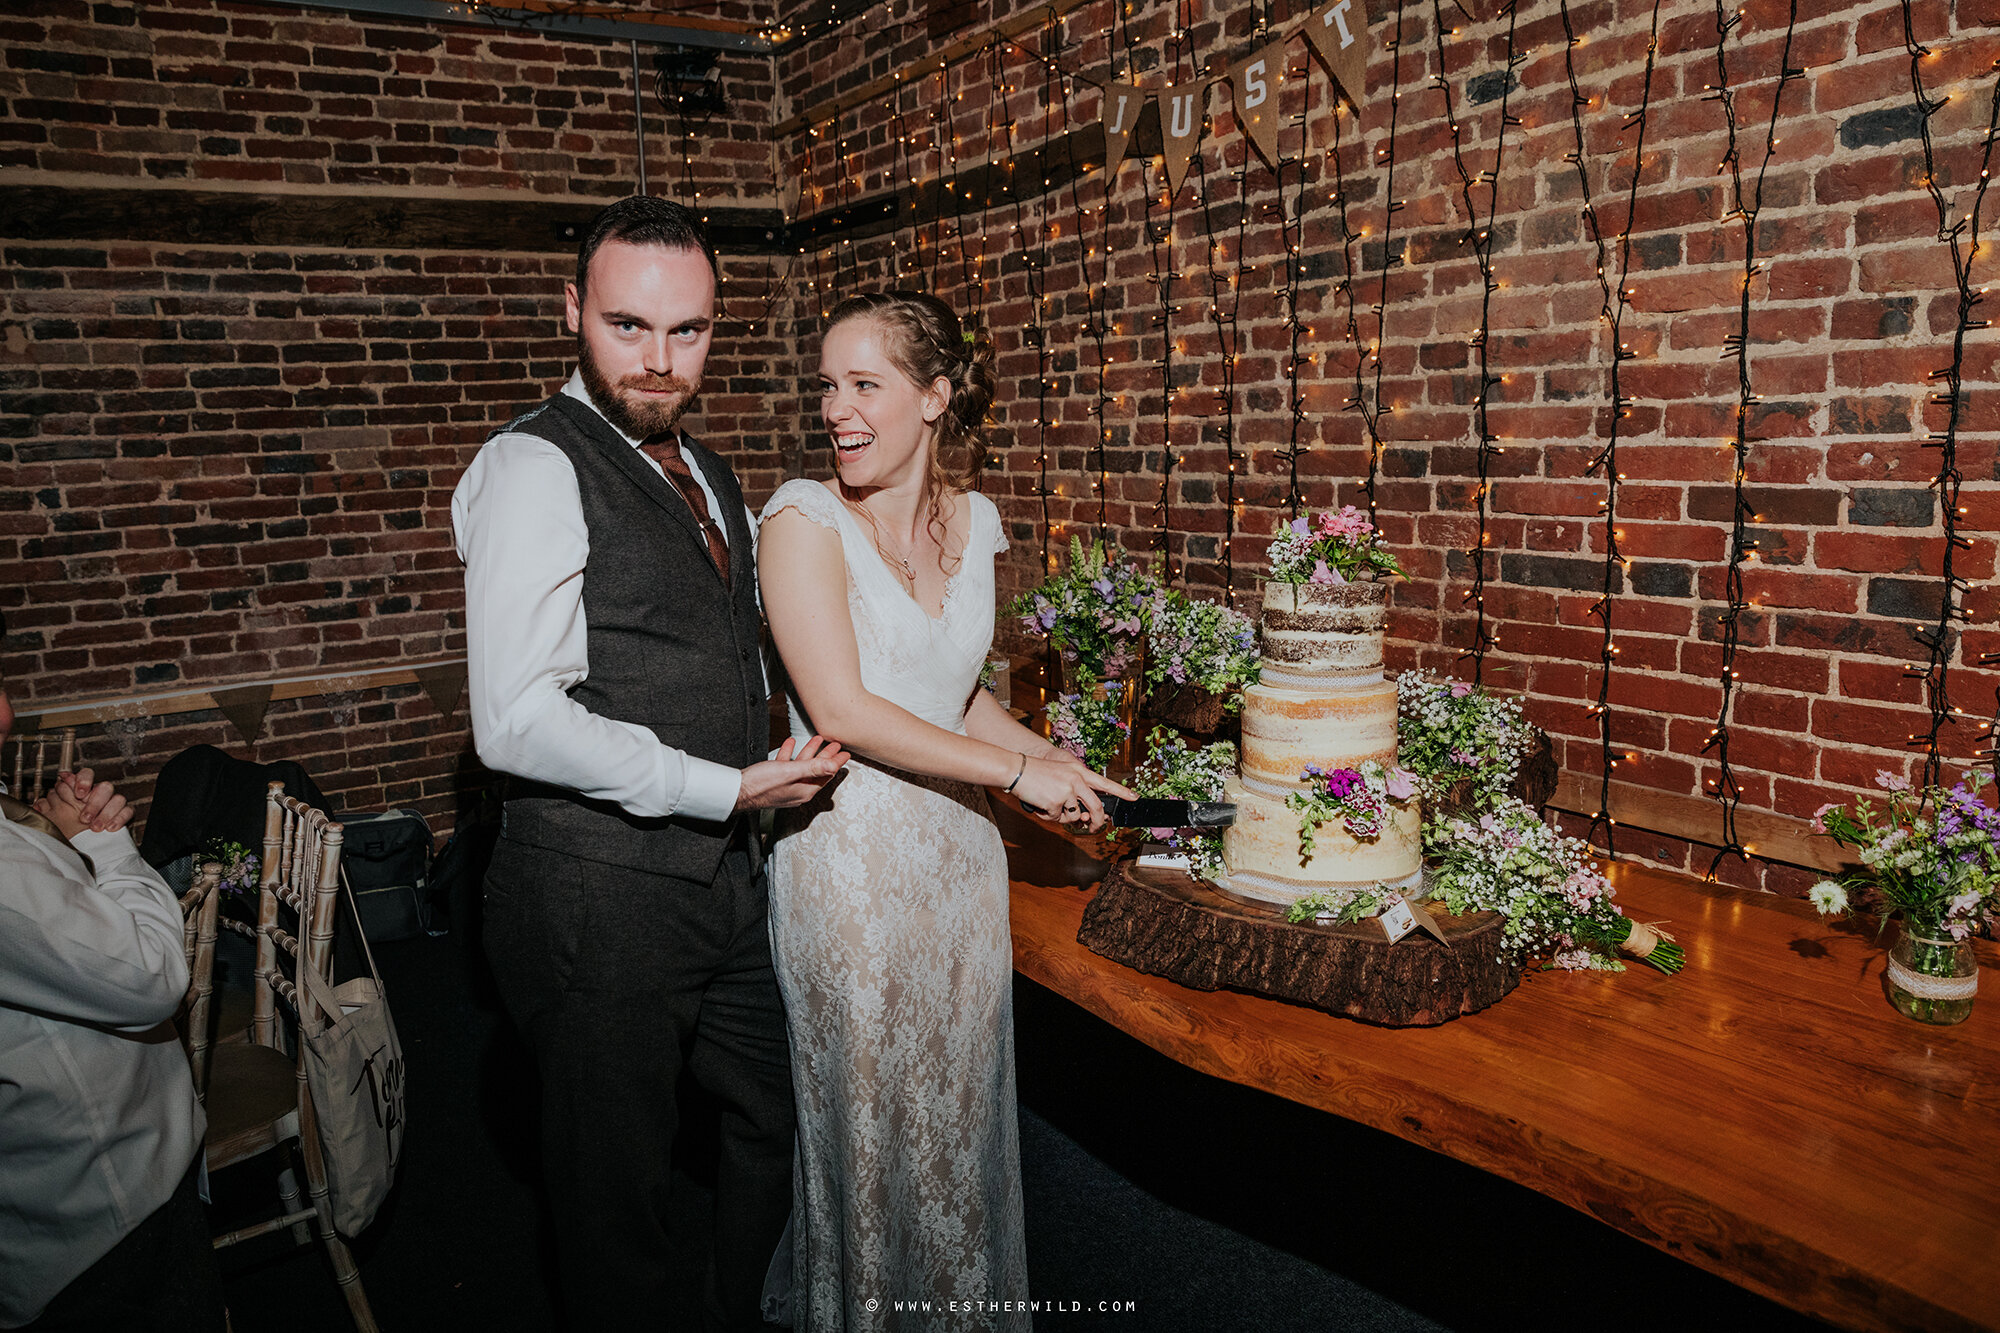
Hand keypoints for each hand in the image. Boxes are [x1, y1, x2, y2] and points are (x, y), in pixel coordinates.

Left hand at [36, 769, 132, 838]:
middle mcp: (99, 795)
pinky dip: (119, 819)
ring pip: (118, 798)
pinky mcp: (122, 815)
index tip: (78, 794)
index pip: (87, 774)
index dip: (84, 781)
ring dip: (105, 814)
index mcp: (83, 791)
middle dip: (95, 803)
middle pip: (105, 787)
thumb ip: (56, 797)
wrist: (78, 847)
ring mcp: (111, 805)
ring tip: (94, 827)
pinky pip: (128, 811)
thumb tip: (58, 780)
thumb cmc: (67, 830)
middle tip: (84, 818)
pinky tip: (109, 828)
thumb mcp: (56, 813)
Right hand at [736, 735, 850, 811]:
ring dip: (809, 752)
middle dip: (826, 756)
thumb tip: (834, 766)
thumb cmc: (761, 784)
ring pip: (802, 767)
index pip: (826, 774)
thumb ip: (813, 768)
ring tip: (816, 740)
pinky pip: (787, 767)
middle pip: (817, 771)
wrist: (737, 791)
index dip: (836, 762)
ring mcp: (787, 787)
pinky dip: (791, 755)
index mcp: (805, 790)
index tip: (846, 753)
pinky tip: (790, 744)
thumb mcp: (790, 772)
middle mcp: (798, 791)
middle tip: (835, 745)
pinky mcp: (776, 783)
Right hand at [1009, 755, 1136, 832]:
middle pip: (1096, 807)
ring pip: (1074, 816)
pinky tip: (1040, 804)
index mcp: (1079, 771)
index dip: (1121, 792)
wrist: (1016, 769)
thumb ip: (1075, 793)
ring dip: (1062, 816)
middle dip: (1097, 822)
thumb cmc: (1036, 774)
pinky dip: (1048, 816)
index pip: (1105, 783)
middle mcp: (1077, 780)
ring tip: (1048, 803)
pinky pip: (1057, 818)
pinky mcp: (1056, 802)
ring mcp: (1067, 791)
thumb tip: (1083, 816)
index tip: (1134, 798)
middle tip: (1094, 827)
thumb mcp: (1060, 777)